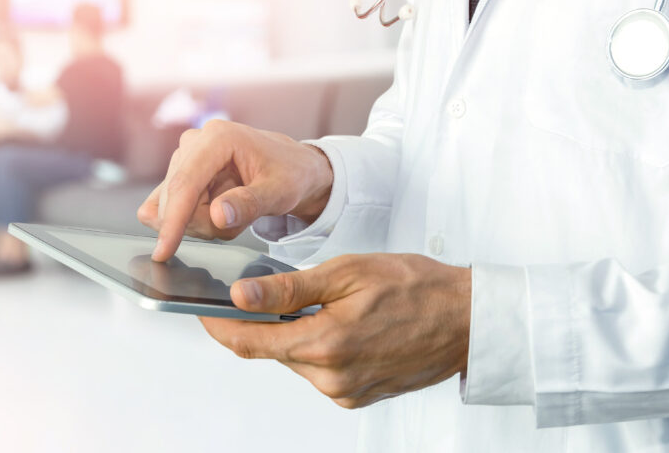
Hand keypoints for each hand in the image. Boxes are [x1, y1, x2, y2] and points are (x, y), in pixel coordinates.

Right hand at [138, 120, 332, 260]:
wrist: (293, 167)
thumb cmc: (290, 174)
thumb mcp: (280, 192)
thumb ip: (250, 204)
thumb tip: (217, 215)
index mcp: (218, 138)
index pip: (184, 184)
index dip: (173, 220)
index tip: (165, 251)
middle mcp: (194, 142)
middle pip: (176, 201)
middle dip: (204, 224)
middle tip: (241, 218)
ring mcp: (184, 157)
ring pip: (172, 209)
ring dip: (203, 223)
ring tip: (237, 210)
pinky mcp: (179, 173)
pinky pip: (170, 208)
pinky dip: (194, 220)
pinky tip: (220, 211)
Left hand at [199, 253, 470, 408]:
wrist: (468, 320)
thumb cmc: (416, 287)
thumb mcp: (346, 273)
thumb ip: (289, 290)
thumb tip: (240, 297)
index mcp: (325, 345)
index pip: (248, 342)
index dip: (218, 325)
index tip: (200, 308)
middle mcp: (331, 378)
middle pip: (271, 350)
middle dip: (259, 321)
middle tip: (263, 288)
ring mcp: (345, 391)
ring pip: (295, 358)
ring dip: (292, 332)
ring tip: (317, 300)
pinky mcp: (358, 395)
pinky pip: (319, 369)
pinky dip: (316, 345)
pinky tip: (338, 321)